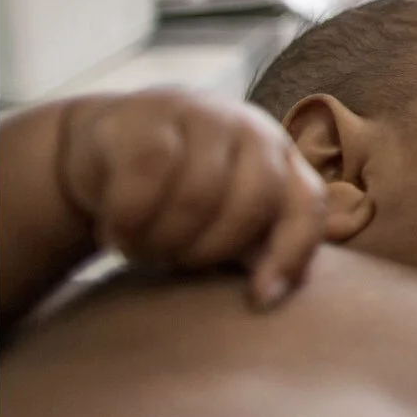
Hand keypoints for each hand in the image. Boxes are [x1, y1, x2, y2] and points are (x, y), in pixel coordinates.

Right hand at [54, 88, 327, 308]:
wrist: (109, 142)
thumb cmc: (181, 188)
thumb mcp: (226, 215)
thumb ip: (260, 245)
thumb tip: (279, 290)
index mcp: (280, 157)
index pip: (307, 203)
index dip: (292, 253)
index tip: (261, 299)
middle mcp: (250, 129)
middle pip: (254, 201)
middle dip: (213, 249)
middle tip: (174, 262)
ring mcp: (200, 117)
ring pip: (198, 195)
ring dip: (165, 239)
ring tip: (142, 248)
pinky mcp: (143, 120)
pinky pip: (144, 178)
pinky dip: (130, 219)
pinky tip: (118, 228)